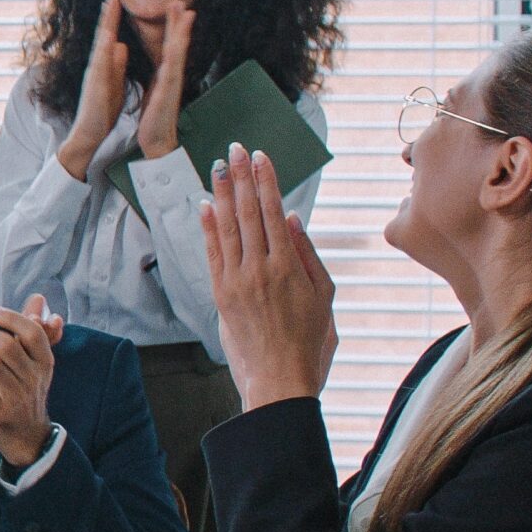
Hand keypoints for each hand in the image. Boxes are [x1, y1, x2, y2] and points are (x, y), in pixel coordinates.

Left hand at [0, 293, 66, 466]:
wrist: (28, 438)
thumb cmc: (27, 392)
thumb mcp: (37, 364)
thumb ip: (35, 331)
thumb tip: (39, 298)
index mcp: (44, 363)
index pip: (32, 332)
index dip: (11, 318)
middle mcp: (33, 378)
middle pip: (6, 346)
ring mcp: (17, 396)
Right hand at [57, 0, 129, 182]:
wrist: (89, 134)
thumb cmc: (101, 110)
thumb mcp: (114, 82)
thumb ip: (116, 64)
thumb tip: (121, 45)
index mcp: (102, 66)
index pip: (108, 38)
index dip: (112, 19)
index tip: (115, 0)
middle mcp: (95, 67)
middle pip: (102, 37)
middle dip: (107, 16)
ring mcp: (93, 76)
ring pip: (100, 47)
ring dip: (104, 27)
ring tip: (109, 8)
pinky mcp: (94, 87)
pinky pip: (100, 66)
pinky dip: (104, 50)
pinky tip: (109, 38)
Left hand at [135, 3, 191, 159]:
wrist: (157, 141)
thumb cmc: (156, 117)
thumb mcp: (157, 90)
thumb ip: (161, 74)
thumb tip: (165, 62)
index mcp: (166, 74)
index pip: (170, 45)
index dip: (173, 26)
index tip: (175, 6)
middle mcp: (172, 77)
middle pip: (177, 45)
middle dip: (179, 24)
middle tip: (181, 1)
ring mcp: (171, 86)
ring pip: (177, 55)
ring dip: (181, 35)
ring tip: (185, 17)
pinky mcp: (165, 96)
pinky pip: (170, 75)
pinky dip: (172, 61)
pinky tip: (174, 49)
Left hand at [201, 144, 336, 409]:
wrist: (278, 381)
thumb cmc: (310, 342)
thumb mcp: (324, 297)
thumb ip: (308, 255)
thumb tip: (292, 218)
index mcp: (289, 267)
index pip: (274, 213)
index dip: (266, 182)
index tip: (260, 156)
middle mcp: (260, 270)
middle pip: (248, 214)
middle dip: (242, 178)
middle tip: (235, 149)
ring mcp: (236, 282)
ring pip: (227, 229)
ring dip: (223, 195)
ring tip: (219, 167)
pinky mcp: (220, 296)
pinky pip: (212, 254)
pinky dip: (208, 228)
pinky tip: (206, 206)